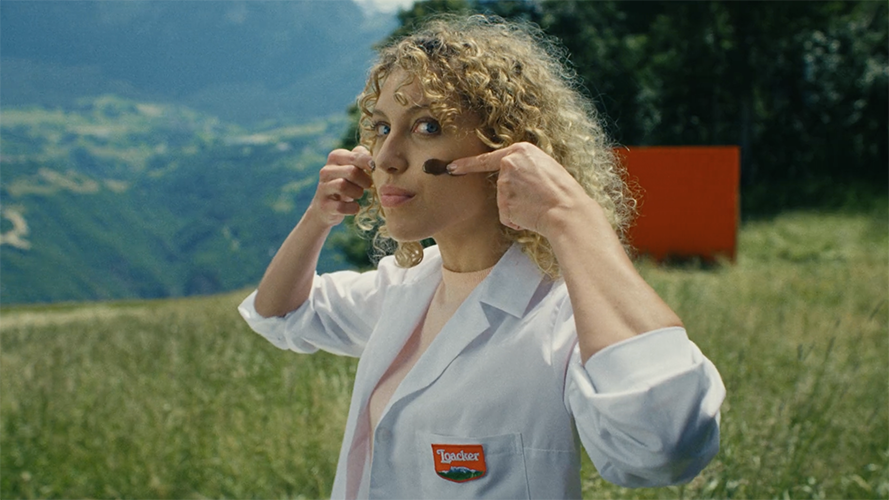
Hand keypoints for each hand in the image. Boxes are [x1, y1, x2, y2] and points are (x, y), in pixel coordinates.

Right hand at [309, 146, 373, 226]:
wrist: (325, 208)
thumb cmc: (345, 183)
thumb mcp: (352, 167)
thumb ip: (361, 158)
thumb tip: (371, 159)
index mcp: (335, 158)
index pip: (354, 156)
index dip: (367, 162)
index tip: (373, 169)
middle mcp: (326, 171)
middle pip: (351, 171)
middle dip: (364, 180)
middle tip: (367, 186)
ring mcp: (323, 188)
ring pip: (343, 186)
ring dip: (357, 192)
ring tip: (358, 194)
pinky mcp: (324, 205)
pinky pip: (342, 206)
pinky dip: (353, 208)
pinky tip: (355, 207)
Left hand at [447, 142, 591, 236]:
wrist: (567, 210)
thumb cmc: (562, 189)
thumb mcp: (545, 165)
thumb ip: (523, 165)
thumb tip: (510, 173)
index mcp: (519, 150)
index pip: (486, 159)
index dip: (466, 165)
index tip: (451, 167)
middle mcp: (508, 165)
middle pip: (501, 184)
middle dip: (515, 195)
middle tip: (538, 197)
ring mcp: (504, 185)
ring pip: (505, 201)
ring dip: (518, 207)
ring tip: (538, 205)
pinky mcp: (504, 205)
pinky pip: (507, 216)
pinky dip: (517, 219)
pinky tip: (532, 215)